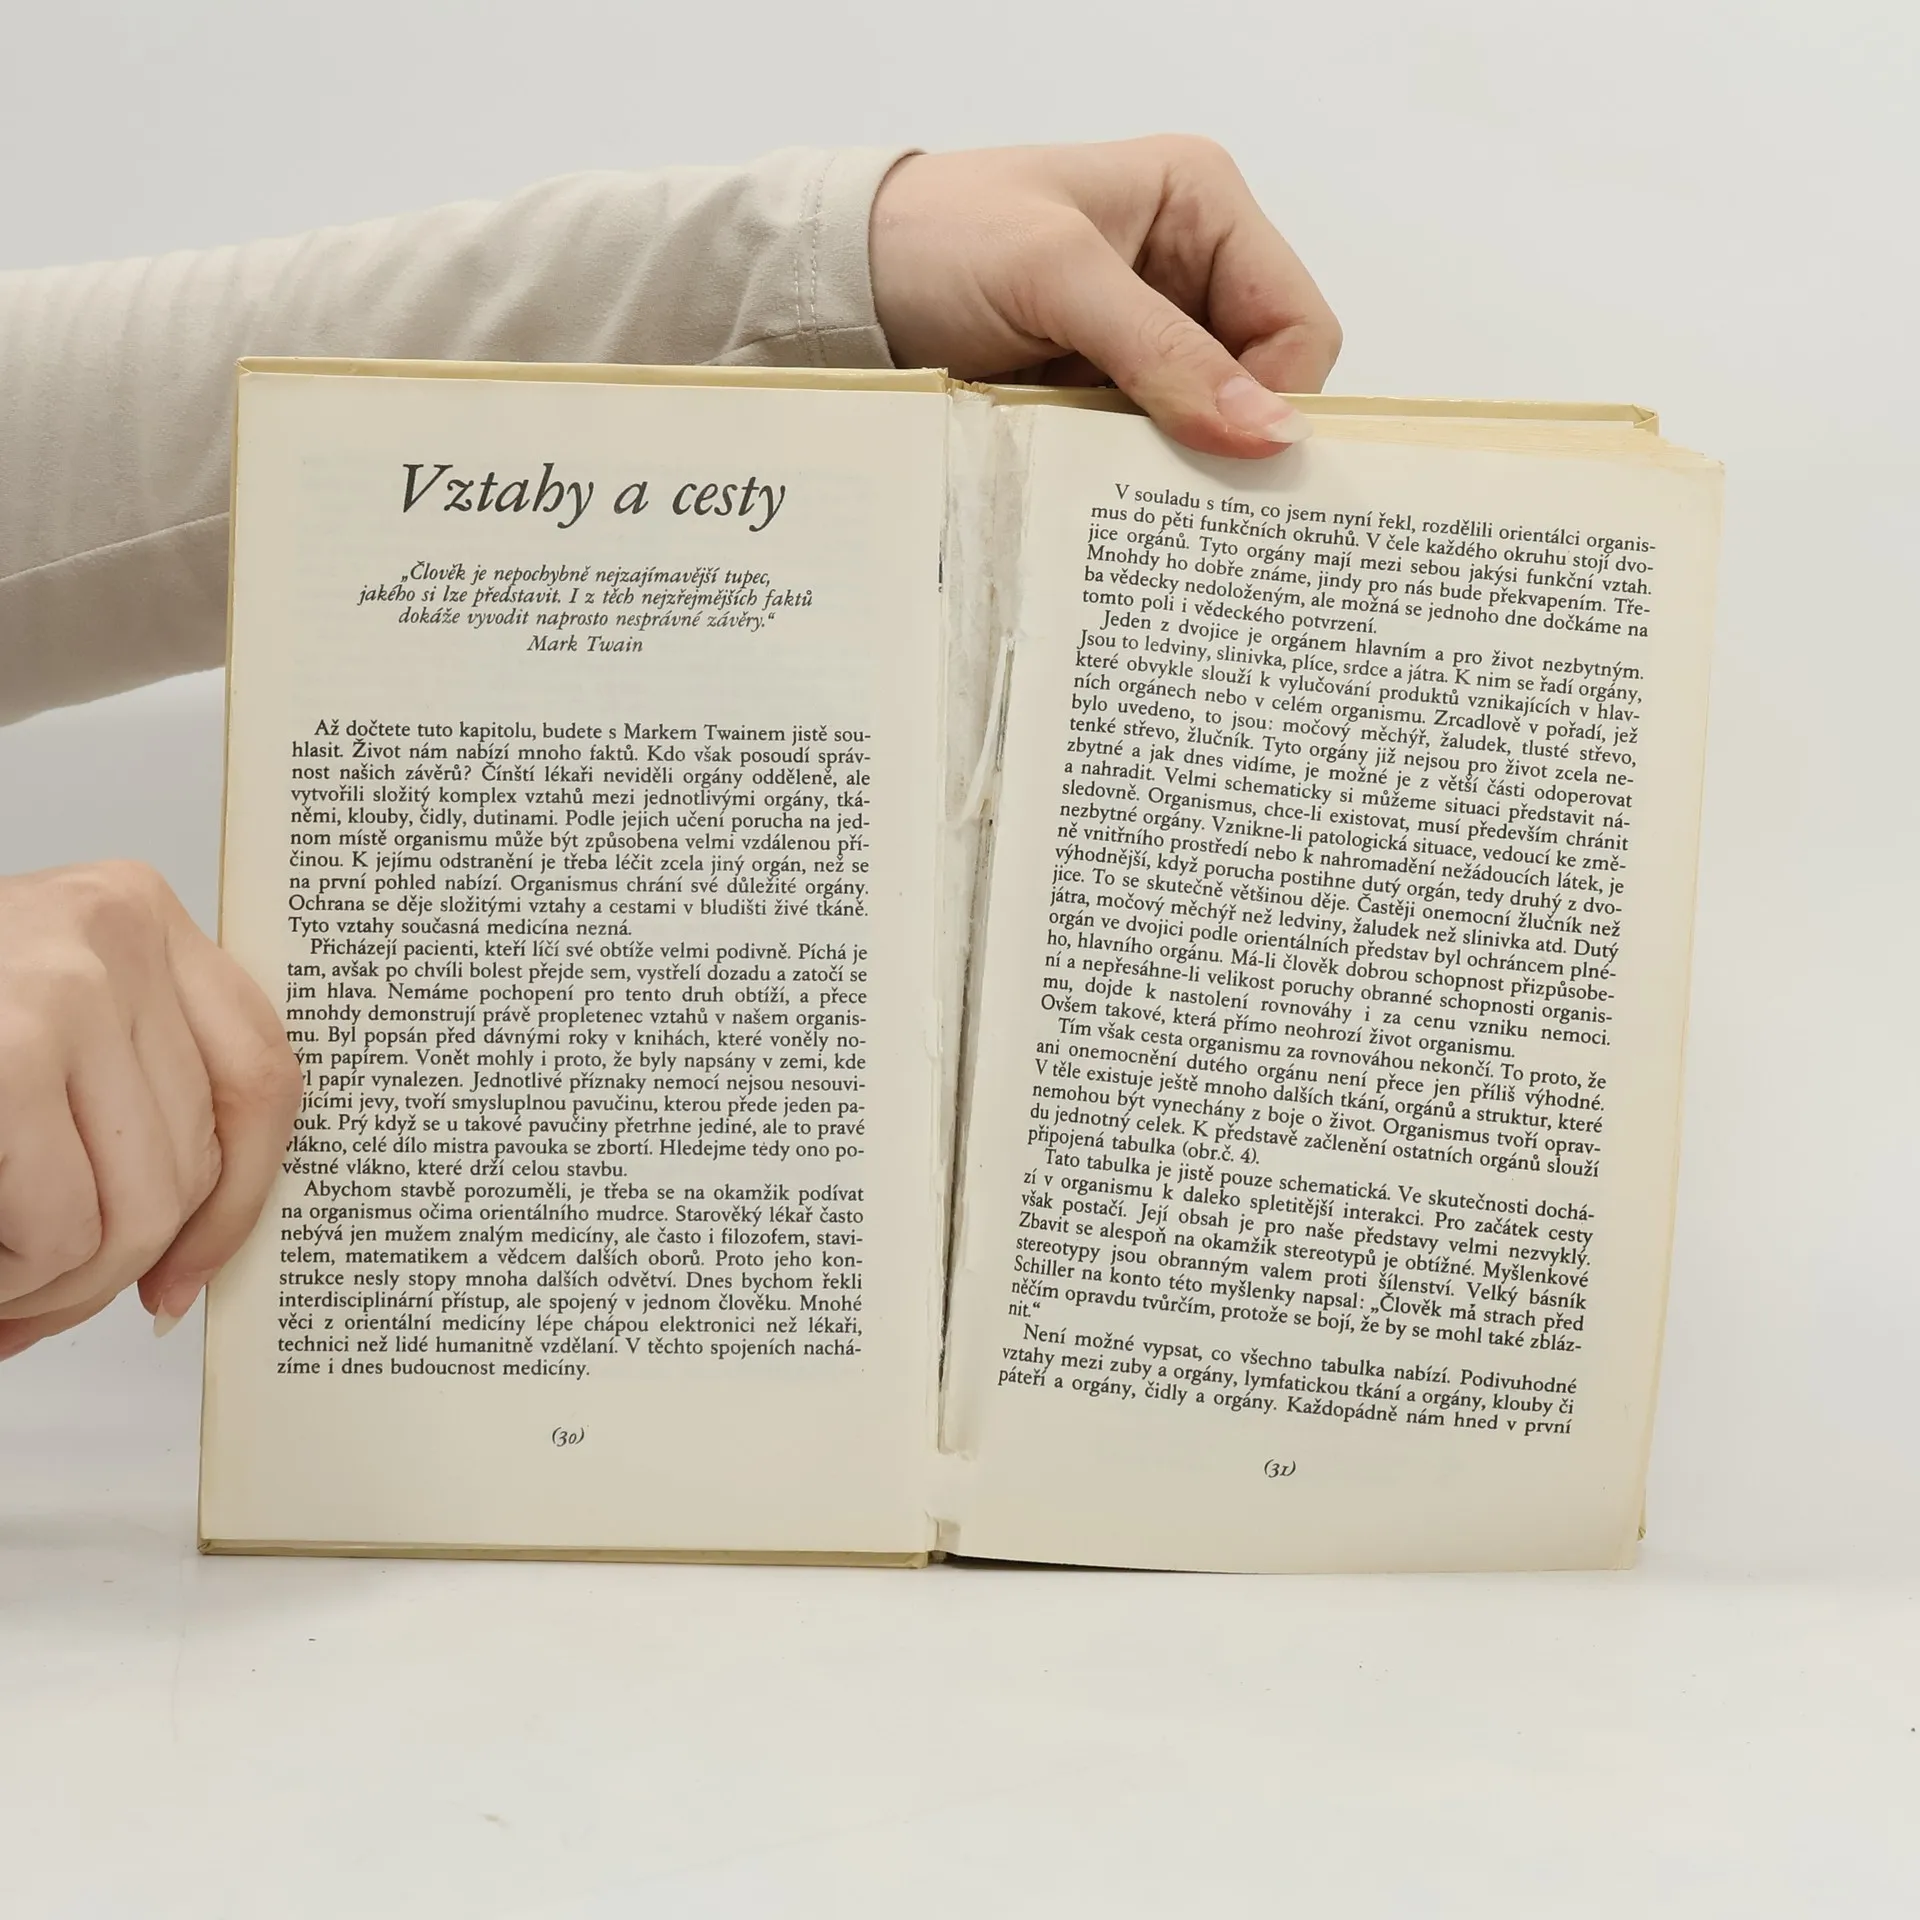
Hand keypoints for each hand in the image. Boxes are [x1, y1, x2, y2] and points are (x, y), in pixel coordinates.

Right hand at [0, 862, 300, 1360]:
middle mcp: (116, 930)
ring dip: (54, 1285)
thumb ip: (124, 1090)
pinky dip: (11, 1282)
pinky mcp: (7, 1051)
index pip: (263, 1077)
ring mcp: (64, 985)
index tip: (185, 1276)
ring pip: (136, 1212)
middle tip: (36, 1302)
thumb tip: (191, 1247)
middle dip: (114, 1269)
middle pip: (195, 1163)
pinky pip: (61, 1226)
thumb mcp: (38, 1023)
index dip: (236, 1203)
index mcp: (137, 914)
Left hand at [870, 136, 1341, 456]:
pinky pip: (1146, 449)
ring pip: (1204, 429)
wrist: (840, 282)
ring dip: (1173, 467)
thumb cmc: (937, 240)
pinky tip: (1100, 495)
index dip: (1278, 397)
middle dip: (1227, 440)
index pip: (1298, 323)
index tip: (1233, 461)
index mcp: (1201, 206)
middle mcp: (1186, 268)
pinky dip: (1129, 476)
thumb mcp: (1055, 277)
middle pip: (1259, 385)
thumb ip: (1163, 351)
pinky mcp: (1099, 389)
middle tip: (1184, 500)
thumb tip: (1269, 432)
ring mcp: (1143, 337)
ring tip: (1129, 496)